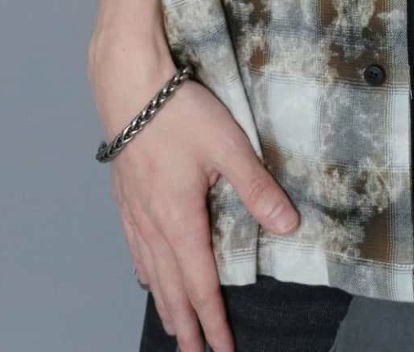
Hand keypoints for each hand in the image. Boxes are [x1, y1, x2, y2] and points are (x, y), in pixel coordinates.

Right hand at [89, 36, 300, 351]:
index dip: (213, 320)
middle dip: (186, 324)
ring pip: (151, 271)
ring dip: (164, 303)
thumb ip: (258, 188)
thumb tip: (288, 226)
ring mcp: (135, 212)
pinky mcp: (126, 196)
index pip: (200, 284)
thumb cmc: (180, 113)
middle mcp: (153, 225)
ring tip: (173, 328)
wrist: (129, 87)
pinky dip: (145, 272)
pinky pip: (135, 249)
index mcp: (180, 220)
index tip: (222, 349)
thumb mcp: (230, 147)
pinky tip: (147, 275)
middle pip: (171, 288)